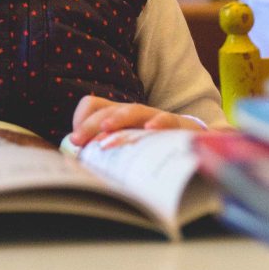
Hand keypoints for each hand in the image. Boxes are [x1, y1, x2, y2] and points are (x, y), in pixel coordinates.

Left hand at [69, 96, 206, 145]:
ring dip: (118, 118)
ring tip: (106, 128)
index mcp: (117, 116)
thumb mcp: (125, 150)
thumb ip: (105, 153)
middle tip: (78, 140)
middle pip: (108, 110)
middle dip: (90, 124)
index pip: (93, 105)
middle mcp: (133, 113)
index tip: (75, 141)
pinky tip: (150, 129)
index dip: (82, 119)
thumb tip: (78, 164)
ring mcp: (153, 117)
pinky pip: (168, 120)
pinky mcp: (176, 125)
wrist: (193, 145)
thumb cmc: (152, 148)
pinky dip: (159, 122)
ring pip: (134, 110)